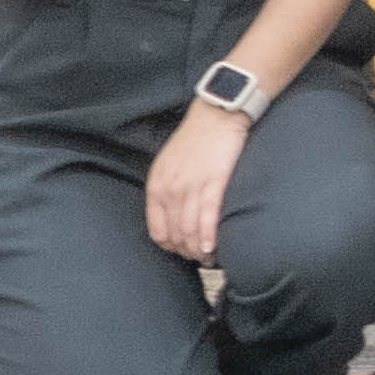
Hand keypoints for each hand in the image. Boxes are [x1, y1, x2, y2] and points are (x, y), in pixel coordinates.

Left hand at [142, 102, 243, 265]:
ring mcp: (191, 187)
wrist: (217, 115)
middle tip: (200, 260)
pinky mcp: (213, 182)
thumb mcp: (170, 164)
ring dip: (199, 249)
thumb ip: (168, 188)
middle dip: (187, 252)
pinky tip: (213, 246)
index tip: (184, 252)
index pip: (158, 230)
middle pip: (175, 234)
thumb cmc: (197, 138)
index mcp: (156, 186)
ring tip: (209, 258)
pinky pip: (208, 217)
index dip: (170, 247)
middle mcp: (170, 189)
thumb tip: (175, 214)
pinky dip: (209, 236)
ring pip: (190, 230)